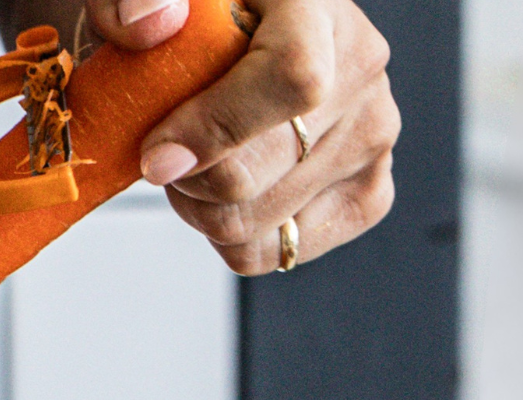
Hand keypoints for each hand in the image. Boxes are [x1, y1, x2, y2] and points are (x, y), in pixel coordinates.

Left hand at [86, 0, 398, 273]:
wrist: (226, 34)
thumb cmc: (188, 16)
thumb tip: (149, 26)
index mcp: (316, 4)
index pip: (291, 80)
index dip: (213, 129)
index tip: (155, 154)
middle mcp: (362, 70)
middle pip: (256, 173)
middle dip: (182, 177)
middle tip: (161, 147)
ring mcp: (372, 136)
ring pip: (256, 223)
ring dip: (197, 207)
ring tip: (192, 163)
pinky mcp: (366, 193)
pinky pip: (278, 252)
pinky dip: (230, 236)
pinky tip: (222, 193)